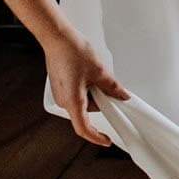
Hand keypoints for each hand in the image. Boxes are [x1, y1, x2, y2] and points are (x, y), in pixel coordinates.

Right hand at [44, 26, 129, 147]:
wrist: (57, 37)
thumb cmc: (73, 51)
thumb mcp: (99, 71)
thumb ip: (112, 87)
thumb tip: (122, 95)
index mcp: (73, 101)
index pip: (84, 128)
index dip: (96, 137)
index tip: (107, 140)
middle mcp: (64, 101)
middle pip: (86, 112)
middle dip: (101, 103)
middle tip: (113, 90)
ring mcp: (60, 94)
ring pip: (82, 102)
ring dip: (94, 93)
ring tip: (98, 74)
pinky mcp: (60, 86)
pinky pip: (76, 94)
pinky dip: (87, 89)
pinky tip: (90, 73)